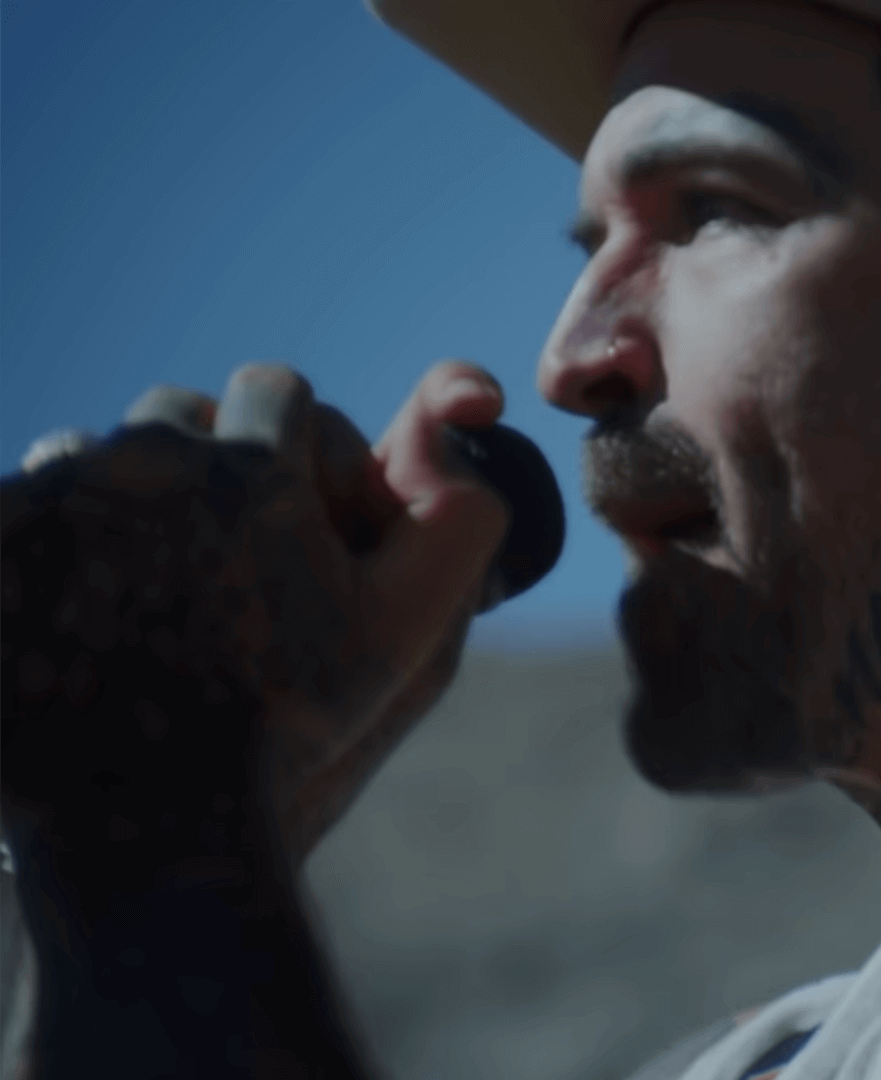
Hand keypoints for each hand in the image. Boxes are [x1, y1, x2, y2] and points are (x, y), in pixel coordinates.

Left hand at [1, 361, 508, 921]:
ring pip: (103, 451)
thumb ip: (458, 524)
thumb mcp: (407, 634)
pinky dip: (60, 533)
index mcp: (255, 472)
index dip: (297, 445)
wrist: (146, 825)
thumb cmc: (287, 727)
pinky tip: (88, 603)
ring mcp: (54, 498)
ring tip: (158, 581)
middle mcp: (146, 463)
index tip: (297, 506)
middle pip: (183, 413)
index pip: (276, 392)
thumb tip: (445, 430)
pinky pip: (29, 496)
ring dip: (135, 495)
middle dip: (214, 463)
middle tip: (228, 550)